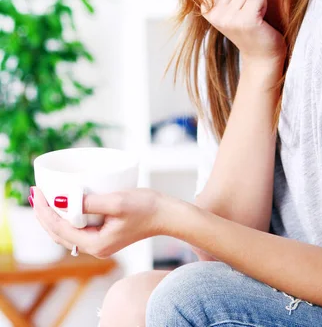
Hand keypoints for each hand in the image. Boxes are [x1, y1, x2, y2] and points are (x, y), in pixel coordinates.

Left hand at [32, 186, 162, 258]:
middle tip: (35, 193)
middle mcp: (95, 248)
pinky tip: (63, 204)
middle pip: (58, 234)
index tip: (37, 193)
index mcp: (95, 244)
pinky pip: (77, 228)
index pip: (59, 229)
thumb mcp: (116, 202)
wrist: (167, 215)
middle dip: (44, 215)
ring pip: (66, 232)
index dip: (44, 211)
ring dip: (53, 216)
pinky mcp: (104, 235)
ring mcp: (99, 243)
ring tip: (44, 198)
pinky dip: (66, 217)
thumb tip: (62, 201)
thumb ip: (89, 203)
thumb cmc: (146, 207)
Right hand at [201, 0, 285, 68]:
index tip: (238, 6)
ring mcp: (226, 18)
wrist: (261, 56)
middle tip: (249, 11)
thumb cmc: (250, 26)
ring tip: (254, 15)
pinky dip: (264, 4)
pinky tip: (260, 19)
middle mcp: (212, 13)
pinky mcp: (244, 21)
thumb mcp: (229, 6)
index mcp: (205, 6)